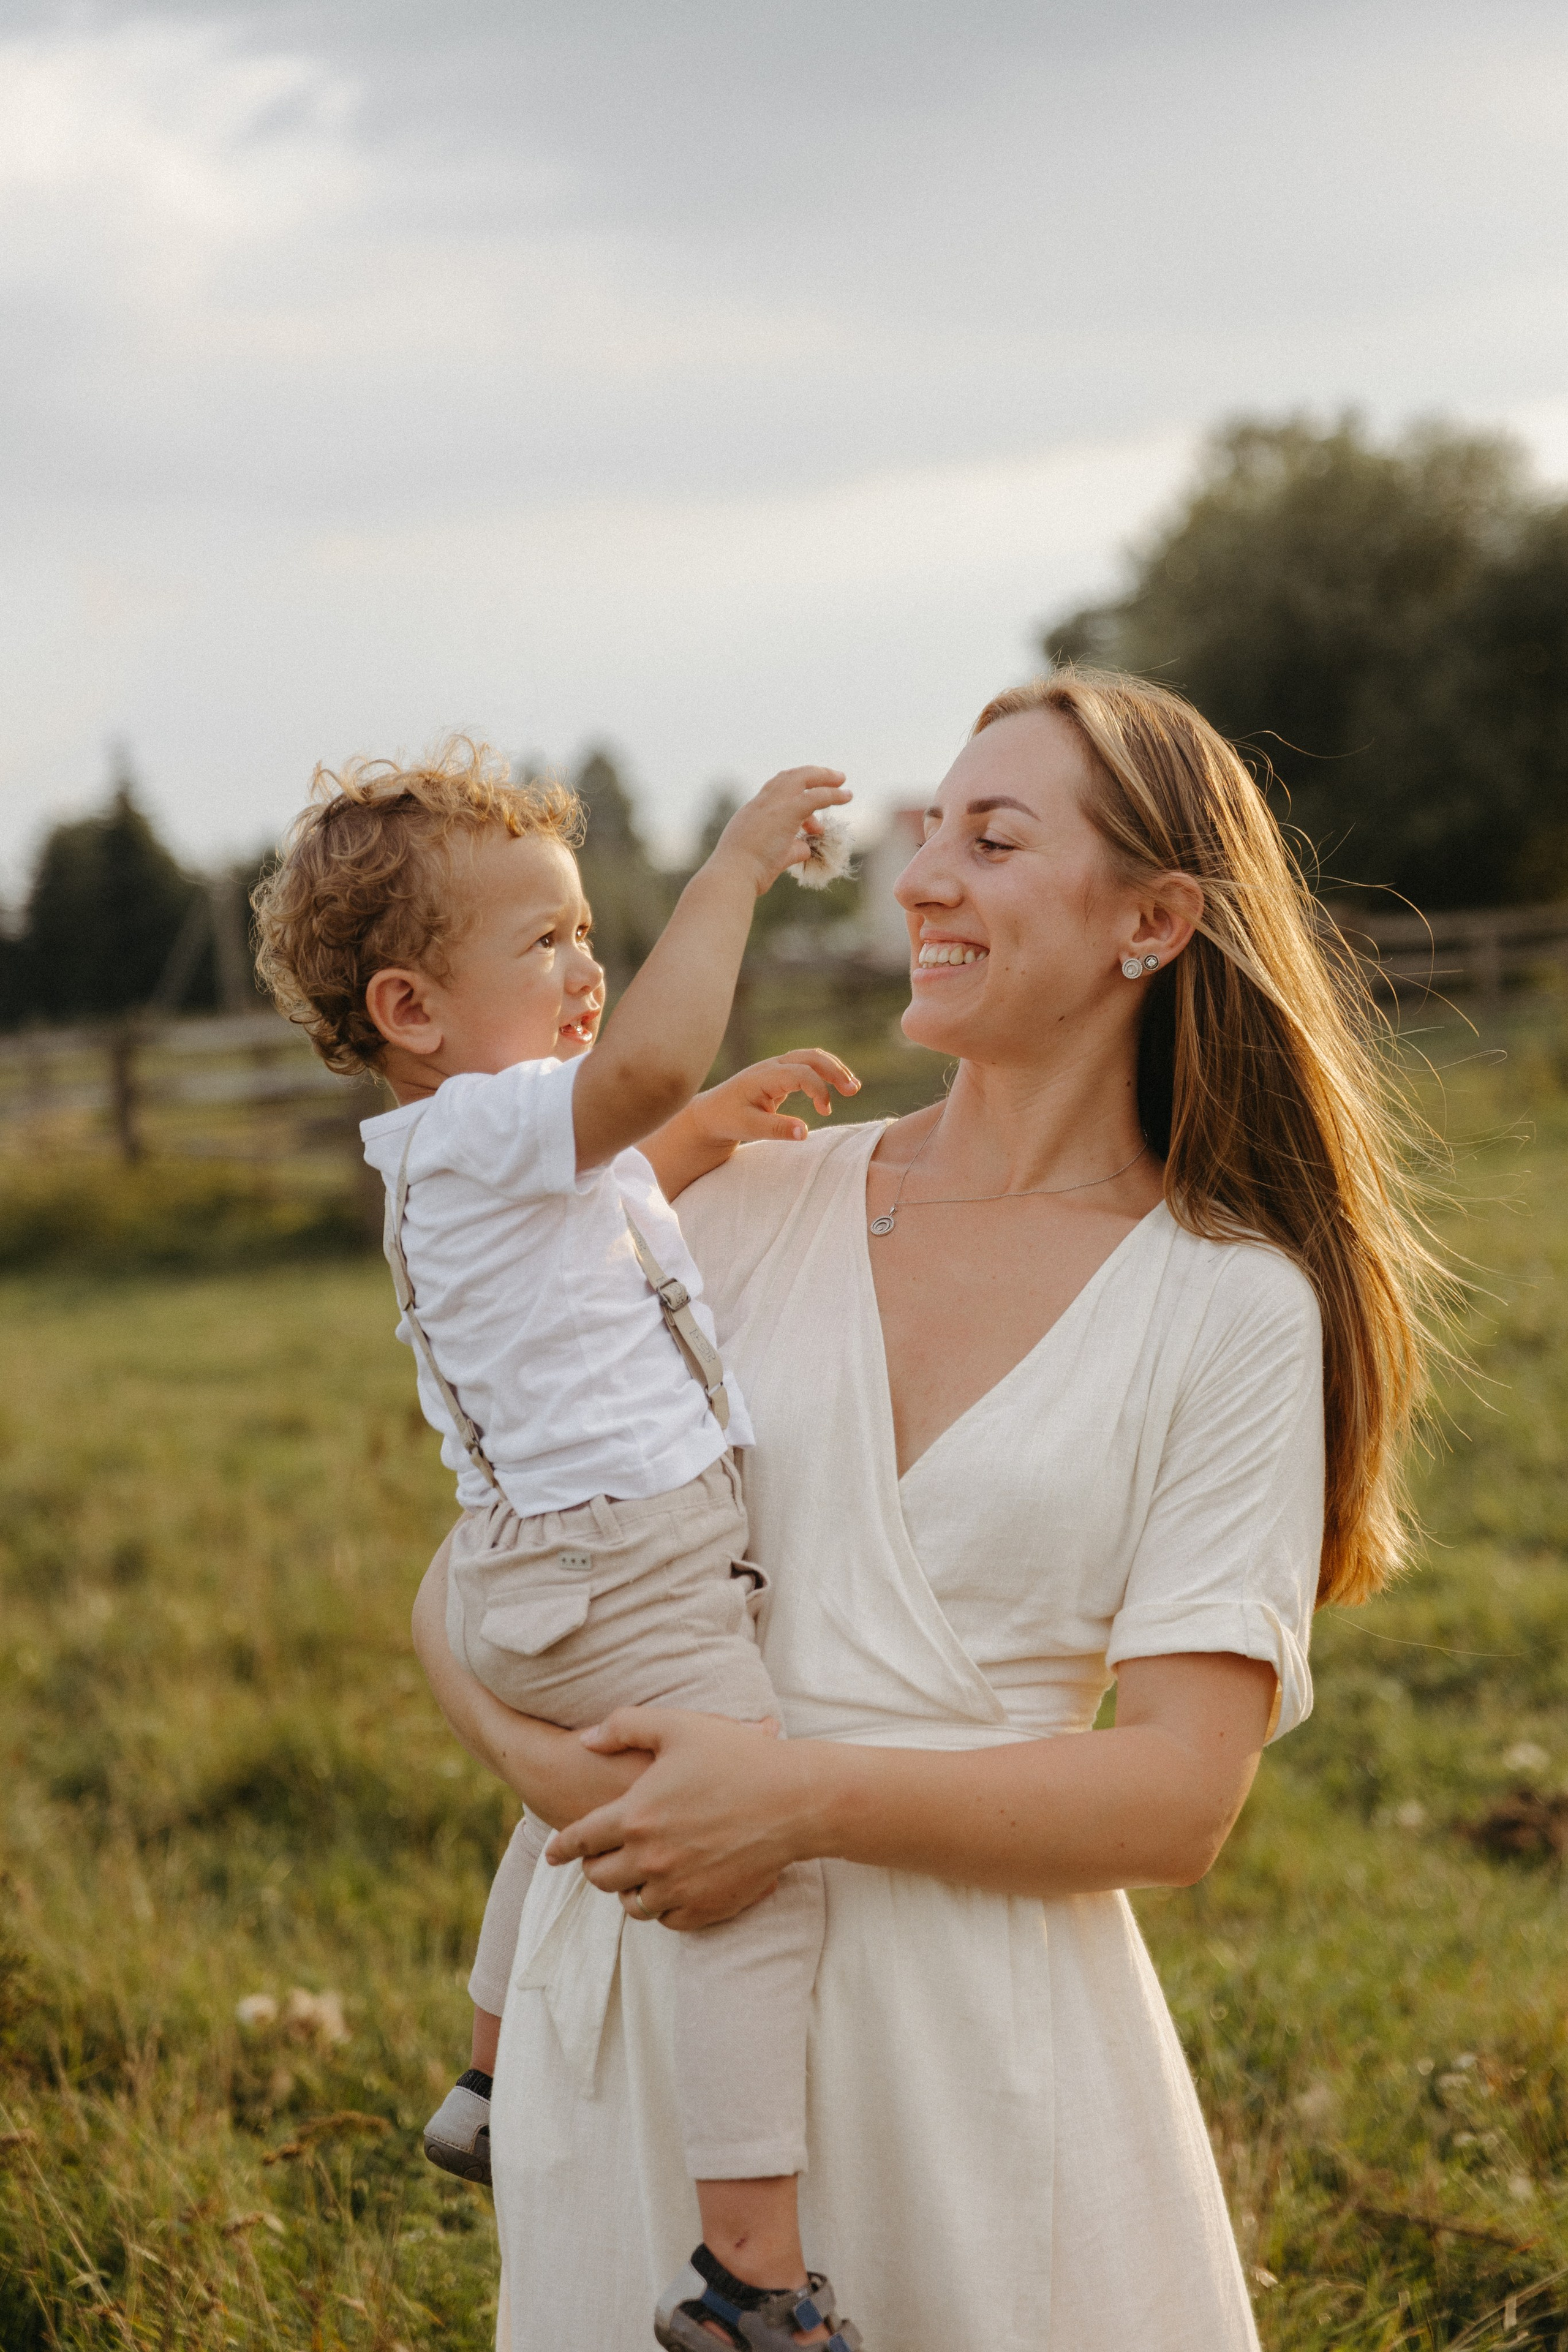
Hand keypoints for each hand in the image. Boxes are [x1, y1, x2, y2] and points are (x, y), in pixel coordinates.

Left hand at [543, 1707, 811, 1930]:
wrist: (795, 1800)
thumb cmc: (737, 1756)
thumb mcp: (676, 1726)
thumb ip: (623, 1727)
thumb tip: (585, 1740)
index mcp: (636, 1815)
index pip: (581, 1839)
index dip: (562, 1846)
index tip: (552, 1853)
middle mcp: (651, 1857)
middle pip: (601, 1877)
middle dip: (593, 1867)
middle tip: (598, 1859)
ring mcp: (679, 1887)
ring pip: (633, 1904)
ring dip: (627, 1890)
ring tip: (633, 1876)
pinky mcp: (708, 1907)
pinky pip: (668, 1920)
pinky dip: (661, 1908)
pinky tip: (667, 1890)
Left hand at [690, 1049, 859, 1147]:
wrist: (709, 1114)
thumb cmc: (726, 1119)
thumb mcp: (748, 1127)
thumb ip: (776, 1128)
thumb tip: (805, 1132)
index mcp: (764, 1076)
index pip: (801, 1073)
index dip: (819, 1089)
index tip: (825, 1111)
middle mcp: (772, 1066)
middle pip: (811, 1056)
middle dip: (835, 1070)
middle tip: (853, 1090)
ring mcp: (776, 1068)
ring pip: (811, 1058)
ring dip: (833, 1069)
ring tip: (852, 1088)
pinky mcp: (779, 1076)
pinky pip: (806, 1066)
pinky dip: (824, 1074)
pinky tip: (834, 1090)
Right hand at [706, 767, 849, 896]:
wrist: (734, 874)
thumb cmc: (746, 873)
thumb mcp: (770, 858)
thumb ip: (790, 850)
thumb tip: (805, 849)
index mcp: (751, 814)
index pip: (773, 793)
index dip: (793, 793)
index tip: (809, 811)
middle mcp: (761, 804)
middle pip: (787, 777)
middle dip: (811, 775)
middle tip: (831, 779)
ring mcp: (773, 805)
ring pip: (801, 778)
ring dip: (824, 778)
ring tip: (842, 784)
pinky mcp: (788, 811)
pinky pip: (816, 796)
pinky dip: (833, 795)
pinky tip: (847, 796)